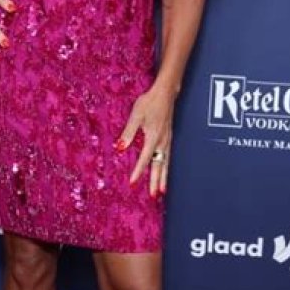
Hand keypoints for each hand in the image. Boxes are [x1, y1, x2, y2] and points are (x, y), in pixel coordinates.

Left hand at [114, 82, 174, 196]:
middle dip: (156, 181)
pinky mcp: (169, 138)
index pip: (144, 159)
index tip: (133, 183)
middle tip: (153, 195)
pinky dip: (166, 168)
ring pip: (165, 163)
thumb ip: (128, 133)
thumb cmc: (149, 103)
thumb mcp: (135, 116)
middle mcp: (162, 142)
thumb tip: (120, 148)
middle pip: (159, 165)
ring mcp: (167, 141)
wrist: (166, 94)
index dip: (138, 172)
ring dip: (163, 177)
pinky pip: (168, 157)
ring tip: (161, 191)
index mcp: (153, 137)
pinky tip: (164, 173)